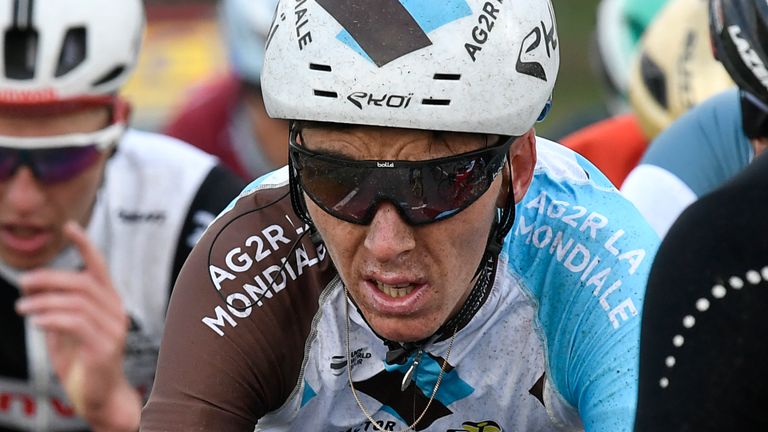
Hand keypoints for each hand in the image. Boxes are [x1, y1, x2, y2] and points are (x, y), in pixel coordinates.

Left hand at [15, 221, 140, 431]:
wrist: (100, 398)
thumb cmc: (83, 364)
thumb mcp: (64, 330)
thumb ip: (54, 307)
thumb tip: (32, 285)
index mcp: (109, 302)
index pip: (99, 266)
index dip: (85, 245)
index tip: (69, 226)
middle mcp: (116, 311)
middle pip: (82, 281)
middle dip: (49, 278)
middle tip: (23, 284)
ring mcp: (114, 328)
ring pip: (77, 301)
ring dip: (44, 302)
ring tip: (22, 308)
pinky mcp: (105, 346)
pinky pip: (76, 323)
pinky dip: (52, 318)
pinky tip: (37, 321)